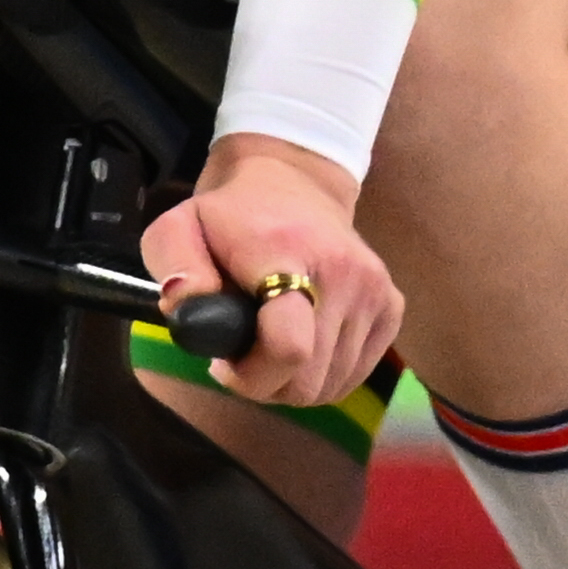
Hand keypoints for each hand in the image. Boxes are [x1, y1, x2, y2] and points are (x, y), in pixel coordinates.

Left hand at [142, 135, 404, 404]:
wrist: (294, 181)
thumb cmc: (228, 216)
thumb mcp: (179, 228)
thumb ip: (176, 271)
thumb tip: (187, 314)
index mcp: (285, 251)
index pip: (289, 345)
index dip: (251, 376)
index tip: (224, 362)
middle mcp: (342, 271)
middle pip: (307, 381)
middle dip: (265, 383)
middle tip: (241, 352)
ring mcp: (373, 289)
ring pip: (330, 387)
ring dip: (292, 382)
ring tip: (268, 342)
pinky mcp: (391, 304)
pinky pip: (354, 375)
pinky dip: (324, 374)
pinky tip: (301, 340)